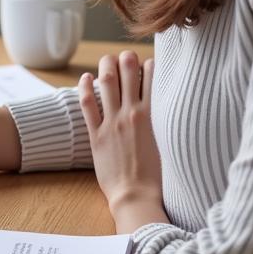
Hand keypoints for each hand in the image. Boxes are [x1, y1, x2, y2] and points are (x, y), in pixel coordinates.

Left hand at [79, 50, 167, 231]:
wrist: (136, 197)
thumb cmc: (155, 177)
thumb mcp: (167, 145)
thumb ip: (164, 124)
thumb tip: (166, 109)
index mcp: (152, 117)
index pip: (151, 79)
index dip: (148, 65)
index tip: (146, 61)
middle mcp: (131, 115)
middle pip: (127, 74)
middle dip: (126, 59)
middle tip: (126, 56)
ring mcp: (112, 123)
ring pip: (107, 82)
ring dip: (106, 66)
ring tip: (107, 60)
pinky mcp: (96, 134)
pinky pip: (87, 104)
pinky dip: (85, 87)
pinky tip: (85, 78)